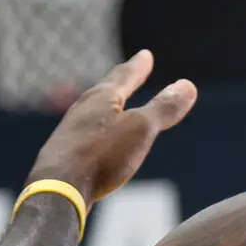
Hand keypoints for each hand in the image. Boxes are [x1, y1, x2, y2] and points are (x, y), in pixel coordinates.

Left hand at [27, 51, 197, 203]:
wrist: (58, 190)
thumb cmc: (101, 157)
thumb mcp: (141, 130)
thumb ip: (163, 108)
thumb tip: (187, 85)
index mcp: (101, 99)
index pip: (124, 76)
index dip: (138, 66)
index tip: (145, 55)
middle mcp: (82, 111)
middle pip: (105, 91)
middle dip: (120, 82)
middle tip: (128, 72)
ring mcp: (70, 133)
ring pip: (92, 113)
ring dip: (106, 107)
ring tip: (112, 105)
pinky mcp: (65, 156)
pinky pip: (86, 135)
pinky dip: (98, 131)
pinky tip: (96, 143)